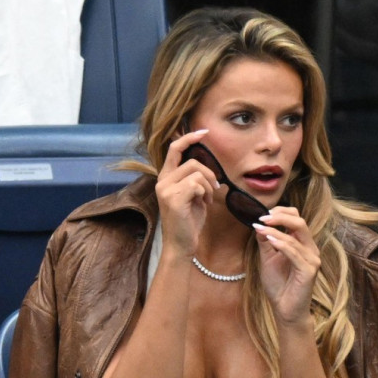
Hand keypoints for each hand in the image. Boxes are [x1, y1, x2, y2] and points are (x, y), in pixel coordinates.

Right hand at [154, 129, 220, 256]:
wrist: (181, 245)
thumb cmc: (189, 222)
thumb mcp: (194, 197)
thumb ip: (196, 180)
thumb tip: (210, 168)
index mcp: (166, 178)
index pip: (174, 149)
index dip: (189, 138)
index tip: (204, 132)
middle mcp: (162, 181)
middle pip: (192, 161)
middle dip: (209, 173)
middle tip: (215, 188)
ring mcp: (165, 189)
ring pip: (196, 171)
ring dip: (209, 185)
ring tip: (208, 199)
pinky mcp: (173, 198)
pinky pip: (196, 183)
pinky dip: (206, 192)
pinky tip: (204, 204)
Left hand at [253, 207, 320, 326]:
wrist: (284, 309)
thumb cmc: (278, 284)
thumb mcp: (268, 258)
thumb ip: (265, 242)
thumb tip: (259, 223)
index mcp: (302, 244)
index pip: (297, 218)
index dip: (281, 212)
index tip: (262, 214)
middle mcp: (310, 249)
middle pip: (300, 222)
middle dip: (280, 216)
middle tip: (262, 217)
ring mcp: (312, 259)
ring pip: (296, 236)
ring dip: (275, 230)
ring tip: (260, 227)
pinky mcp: (309, 270)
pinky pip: (295, 252)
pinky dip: (281, 243)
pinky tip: (268, 239)